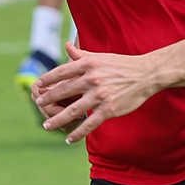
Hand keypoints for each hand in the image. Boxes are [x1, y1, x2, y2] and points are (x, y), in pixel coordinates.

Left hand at [31, 41, 168, 143]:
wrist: (146, 75)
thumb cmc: (122, 65)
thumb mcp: (101, 57)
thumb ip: (81, 55)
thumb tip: (66, 46)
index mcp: (88, 65)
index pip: (62, 72)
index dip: (48, 80)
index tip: (38, 86)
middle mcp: (92, 79)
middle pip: (64, 91)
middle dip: (49, 100)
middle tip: (38, 105)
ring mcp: (100, 96)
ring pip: (73, 110)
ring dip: (57, 120)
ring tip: (47, 126)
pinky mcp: (108, 109)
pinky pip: (89, 124)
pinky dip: (78, 133)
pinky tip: (69, 139)